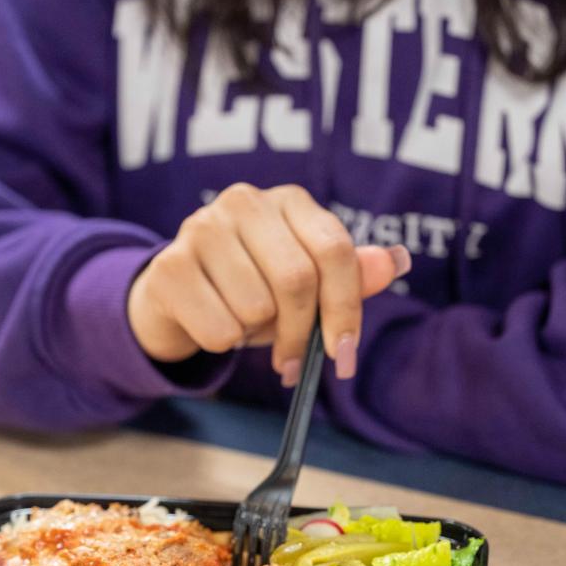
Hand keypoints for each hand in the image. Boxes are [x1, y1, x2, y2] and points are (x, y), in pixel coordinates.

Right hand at [126, 183, 411, 384]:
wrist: (175, 299)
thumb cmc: (249, 290)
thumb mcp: (305, 285)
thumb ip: (349, 275)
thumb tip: (397, 261)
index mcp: (289, 201)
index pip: (334, 251)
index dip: (345, 309)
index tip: (343, 355)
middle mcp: (244, 202)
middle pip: (296, 280)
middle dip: (300, 334)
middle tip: (293, 363)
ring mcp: (201, 228)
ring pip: (255, 307)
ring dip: (254, 335)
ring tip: (242, 326)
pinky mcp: (168, 266)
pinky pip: (218, 328)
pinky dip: (222, 342)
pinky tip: (213, 327)